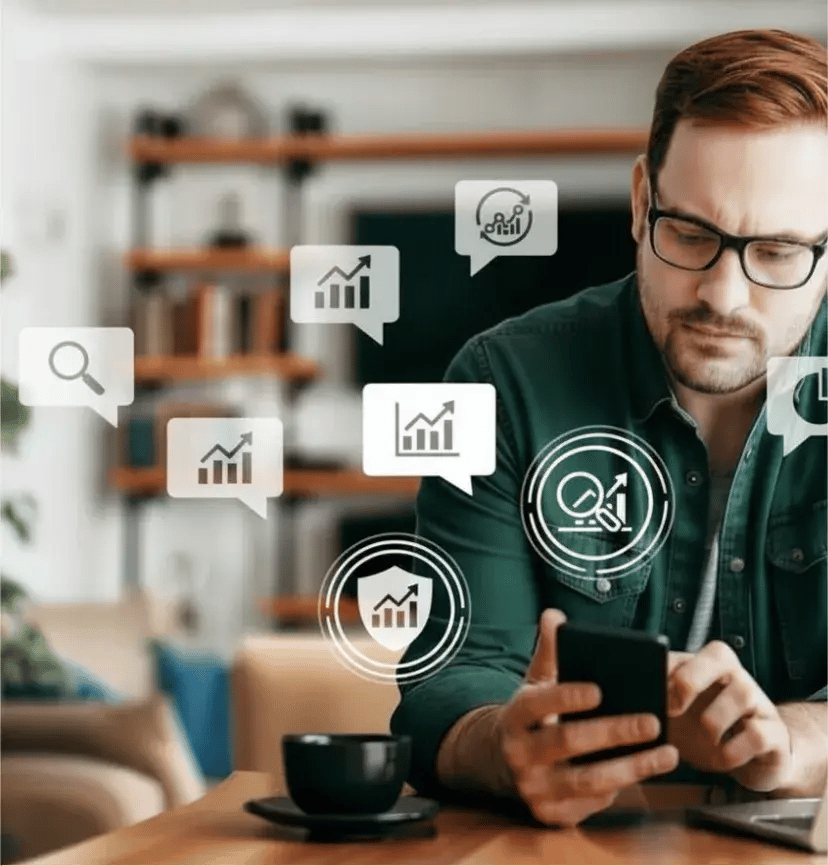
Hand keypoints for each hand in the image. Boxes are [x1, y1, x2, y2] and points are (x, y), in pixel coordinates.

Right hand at [497, 609, 678, 825]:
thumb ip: (549, 651)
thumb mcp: (536, 682)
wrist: (505, 762)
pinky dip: (622, 788)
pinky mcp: (551, 815)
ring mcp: (534, 788)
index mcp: (515, 715)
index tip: (600, 690)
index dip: (567, 697)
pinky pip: (592, 803)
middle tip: (653, 721)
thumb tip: (553, 615)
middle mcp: (519, 753)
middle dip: (613, 732)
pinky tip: (647, 771)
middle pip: (567, 742)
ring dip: (632, 767)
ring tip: (668, 753)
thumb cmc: (533, 715)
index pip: (538, 704)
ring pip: (587, 780)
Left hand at [667, 641, 793, 790]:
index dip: (665, 672)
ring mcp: (760, 703)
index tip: (652, 696)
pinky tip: (722, 757)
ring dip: (713, 724)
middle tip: (673, 709)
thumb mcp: (679, 708)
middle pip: (721, 655)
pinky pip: (756, 735)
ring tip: (705, 739)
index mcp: (711, 664)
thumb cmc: (706, 725)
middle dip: (690, 680)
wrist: (754, 757)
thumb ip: (659, 692)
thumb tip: (629, 687)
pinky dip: (732, 752)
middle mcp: (738, 676)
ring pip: (740, 696)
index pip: (688, 652)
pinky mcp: (774, 733)